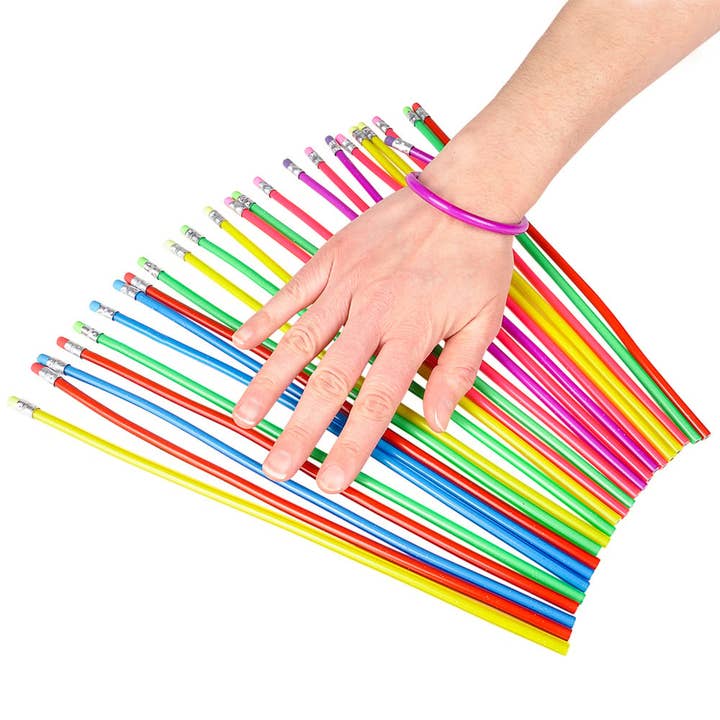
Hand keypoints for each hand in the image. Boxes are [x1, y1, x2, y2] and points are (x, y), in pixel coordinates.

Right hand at [231, 178, 513, 492]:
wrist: (464, 193)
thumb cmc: (477, 260)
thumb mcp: (484, 321)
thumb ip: (456, 373)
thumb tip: (436, 424)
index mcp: (410, 334)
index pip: (376, 403)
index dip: (351, 445)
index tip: (329, 481)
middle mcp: (372, 313)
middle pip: (329, 382)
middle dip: (300, 429)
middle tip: (275, 467)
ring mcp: (347, 283)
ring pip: (300, 341)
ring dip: (270, 383)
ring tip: (245, 418)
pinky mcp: (333, 257)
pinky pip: (293, 291)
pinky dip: (266, 317)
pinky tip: (242, 343)